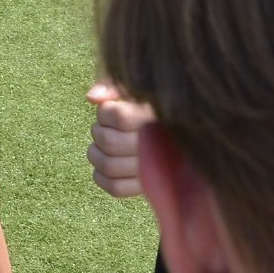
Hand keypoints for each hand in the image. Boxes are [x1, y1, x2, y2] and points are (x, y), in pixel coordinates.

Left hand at [87, 80, 154, 199]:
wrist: (181, 136)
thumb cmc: (149, 104)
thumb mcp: (134, 86)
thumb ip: (112, 85)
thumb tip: (92, 98)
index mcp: (157, 117)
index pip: (118, 117)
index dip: (105, 113)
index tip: (110, 109)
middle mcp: (159, 145)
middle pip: (109, 142)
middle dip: (99, 132)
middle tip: (105, 128)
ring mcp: (154, 170)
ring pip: (108, 165)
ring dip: (95, 153)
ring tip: (102, 145)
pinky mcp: (147, 188)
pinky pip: (114, 188)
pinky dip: (100, 176)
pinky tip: (104, 164)